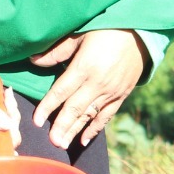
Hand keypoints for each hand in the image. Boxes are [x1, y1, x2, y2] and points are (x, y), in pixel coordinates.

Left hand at [31, 29, 145, 147]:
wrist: (140, 32)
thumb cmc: (106, 29)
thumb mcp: (79, 35)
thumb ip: (57, 51)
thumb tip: (33, 60)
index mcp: (84, 67)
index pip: (61, 92)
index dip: (47, 107)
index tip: (36, 121)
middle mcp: (97, 83)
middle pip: (74, 109)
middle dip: (61, 126)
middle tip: (50, 142)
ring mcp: (111, 91)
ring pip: (89, 115)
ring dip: (75, 131)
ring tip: (62, 144)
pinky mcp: (122, 94)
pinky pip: (106, 115)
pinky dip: (95, 128)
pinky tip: (84, 139)